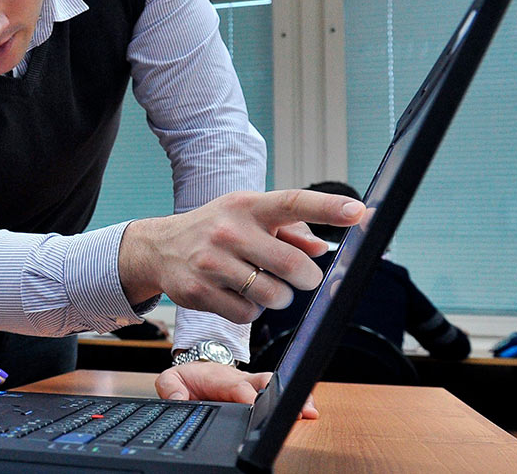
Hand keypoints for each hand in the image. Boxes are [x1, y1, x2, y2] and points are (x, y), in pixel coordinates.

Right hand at [117, 190, 365, 322]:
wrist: (158, 248)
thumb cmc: (215, 230)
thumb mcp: (248, 217)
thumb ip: (290, 230)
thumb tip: (320, 249)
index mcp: (247, 206)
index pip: (292, 203)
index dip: (328, 208)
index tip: (358, 212)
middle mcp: (228, 230)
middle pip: (291, 266)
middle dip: (306, 279)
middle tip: (301, 279)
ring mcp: (211, 261)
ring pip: (273, 296)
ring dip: (277, 298)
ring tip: (261, 285)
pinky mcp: (199, 290)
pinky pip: (247, 314)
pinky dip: (250, 310)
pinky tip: (236, 295)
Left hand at [156, 363, 317, 419]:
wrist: (197, 371)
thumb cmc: (189, 377)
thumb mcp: (171, 379)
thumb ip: (170, 388)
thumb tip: (178, 399)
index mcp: (220, 377)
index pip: (236, 386)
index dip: (246, 395)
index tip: (253, 404)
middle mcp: (241, 380)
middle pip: (263, 381)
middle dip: (276, 393)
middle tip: (292, 407)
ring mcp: (253, 385)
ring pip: (276, 386)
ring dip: (291, 397)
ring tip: (308, 410)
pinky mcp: (260, 393)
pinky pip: (279, 393)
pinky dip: (294, 400)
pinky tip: (308, 410)